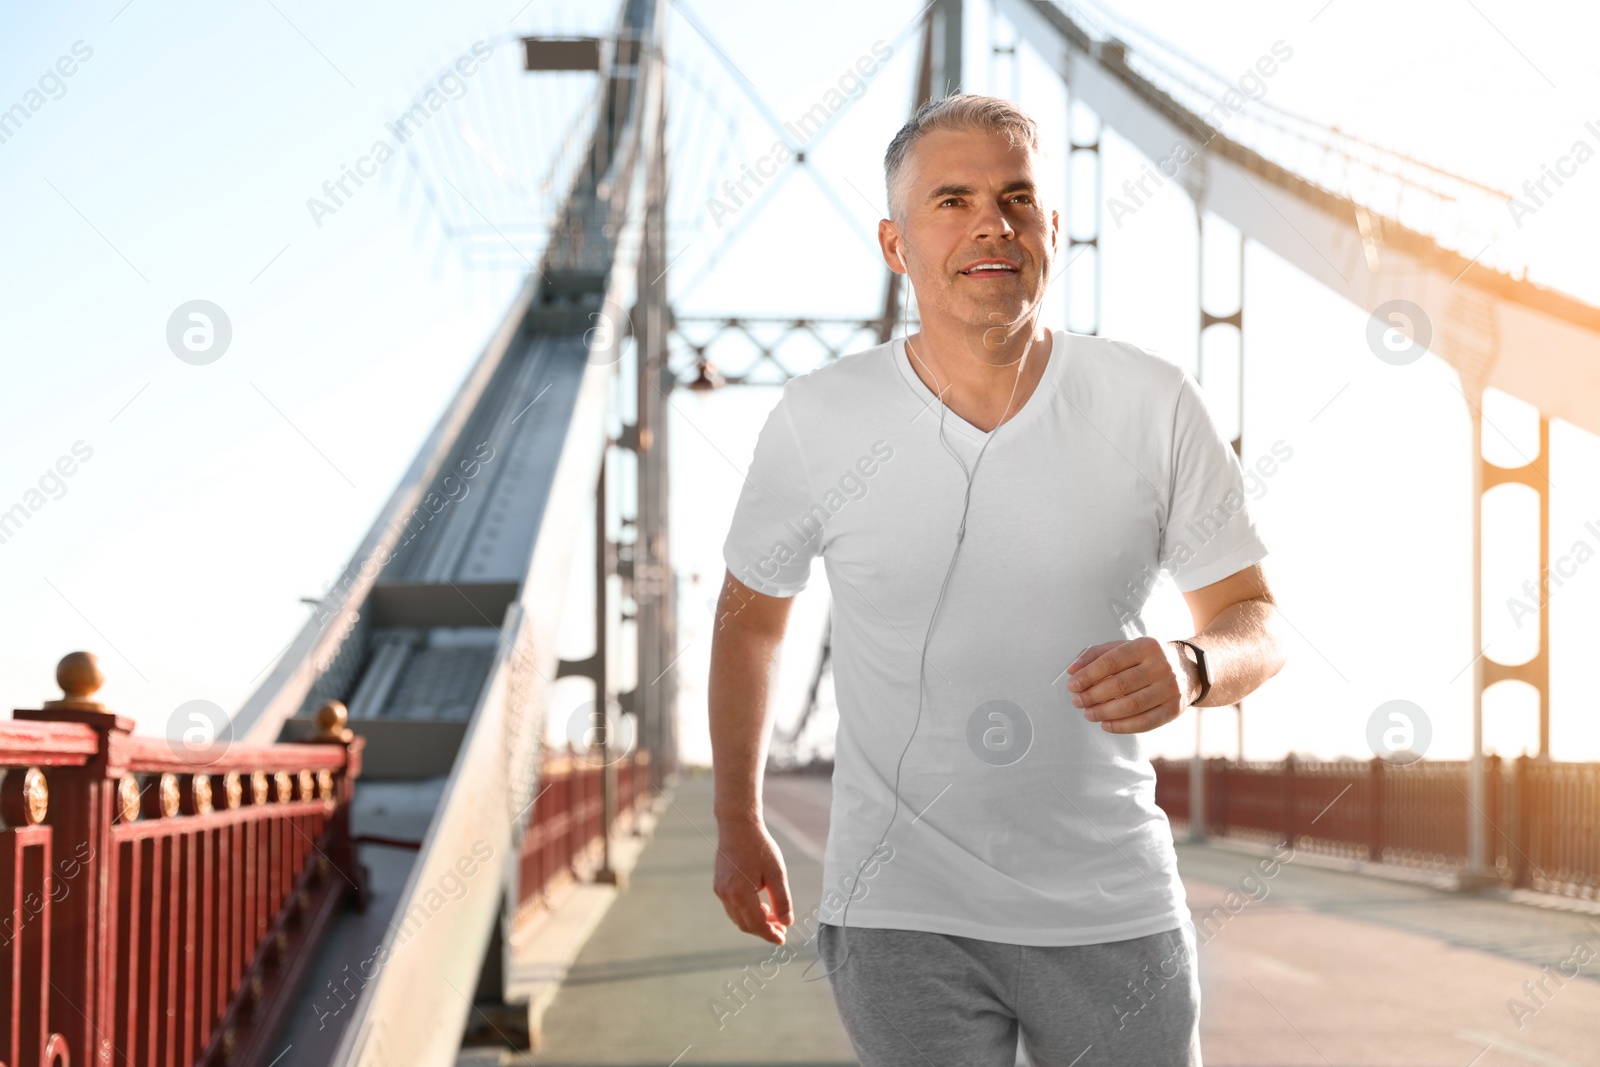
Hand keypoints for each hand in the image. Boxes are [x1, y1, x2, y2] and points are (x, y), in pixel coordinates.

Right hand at [713, 818, 794, 944]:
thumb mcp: (776, 873)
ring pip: (738, 918)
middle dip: (764, 930)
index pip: (757, 924)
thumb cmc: (759, 846)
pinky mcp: (719, 885)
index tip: (783, 939)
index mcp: (741, 893)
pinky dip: (746, 912)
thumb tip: (787, 922)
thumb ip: (782, 900)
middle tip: (781, 928)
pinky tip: (760, 905)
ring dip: (755, 922)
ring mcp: (720, 890)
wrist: (738, 826)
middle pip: (746, 925)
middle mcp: (727, 895)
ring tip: (773, 916)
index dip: (771, 934)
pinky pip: (732, 907)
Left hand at [1063, 636, 1193, 733]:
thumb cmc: (1148, 658)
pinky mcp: (1174, 709)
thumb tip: (1072, 670)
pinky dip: (1122, 726)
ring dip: (1104, 712)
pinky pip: (1145, 722)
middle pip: (1120, 685)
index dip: (1088, 675)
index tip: (1072, 685)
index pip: (1111, 661)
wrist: (1188, 668)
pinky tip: (1106, 724)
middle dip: (1092, 695)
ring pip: (1131, 705)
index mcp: (1146, 646)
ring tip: (1088, 713)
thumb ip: (1097, 655)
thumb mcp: (1125, 647)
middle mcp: (1161, 666)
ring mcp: (1170, 688)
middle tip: (1077, 701)